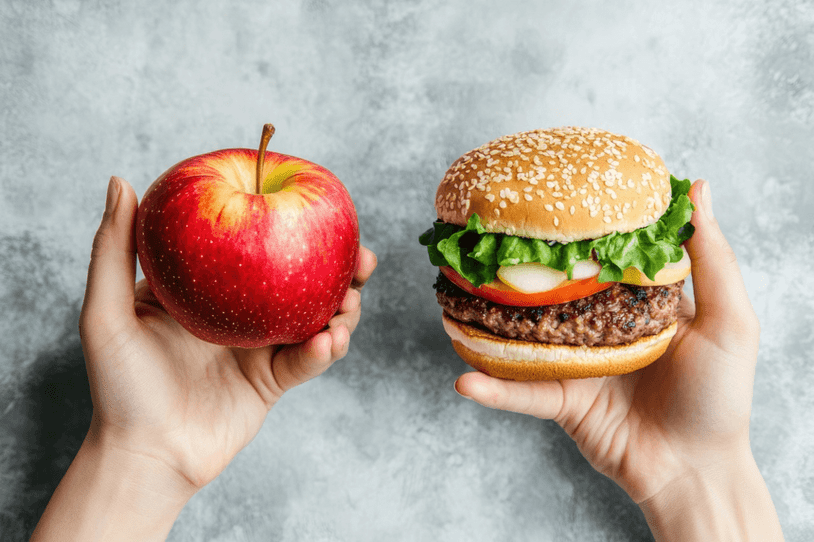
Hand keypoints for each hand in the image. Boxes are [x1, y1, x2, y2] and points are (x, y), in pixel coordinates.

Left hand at [33, 176, 376, 540]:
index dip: (291, 226)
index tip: (316, 206)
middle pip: (301, 279)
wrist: (144, 455)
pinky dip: (324, 351)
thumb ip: (113, 249)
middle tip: (361, 257)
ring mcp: (261, 347)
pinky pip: (306, 361)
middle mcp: (241, 313)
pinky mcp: (274, 381)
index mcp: (210, 290)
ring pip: (317, 318)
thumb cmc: (118, 386)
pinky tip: (327, 342)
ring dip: (344, 310)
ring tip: (348, 306)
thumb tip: (121, 180)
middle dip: (340, 268)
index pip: (257, 246)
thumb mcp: (107, 313)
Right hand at [455, 179, 782, 538]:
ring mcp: (577, 361)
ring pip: (526, 336)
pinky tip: (464, 379)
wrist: (696, 471)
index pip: (603, 252)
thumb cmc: (719, 397)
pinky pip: (522, 392)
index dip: (581, 223)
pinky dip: (493, 389)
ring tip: (450, 295)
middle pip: (553, 288)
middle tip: (485, 233)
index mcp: (638, 301)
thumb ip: (712, 260)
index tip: (553, 188)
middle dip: (520, 264)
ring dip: (488, 321)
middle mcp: (602, 325)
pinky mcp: (562, 400)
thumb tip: (698, 188)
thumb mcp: (729, 322)